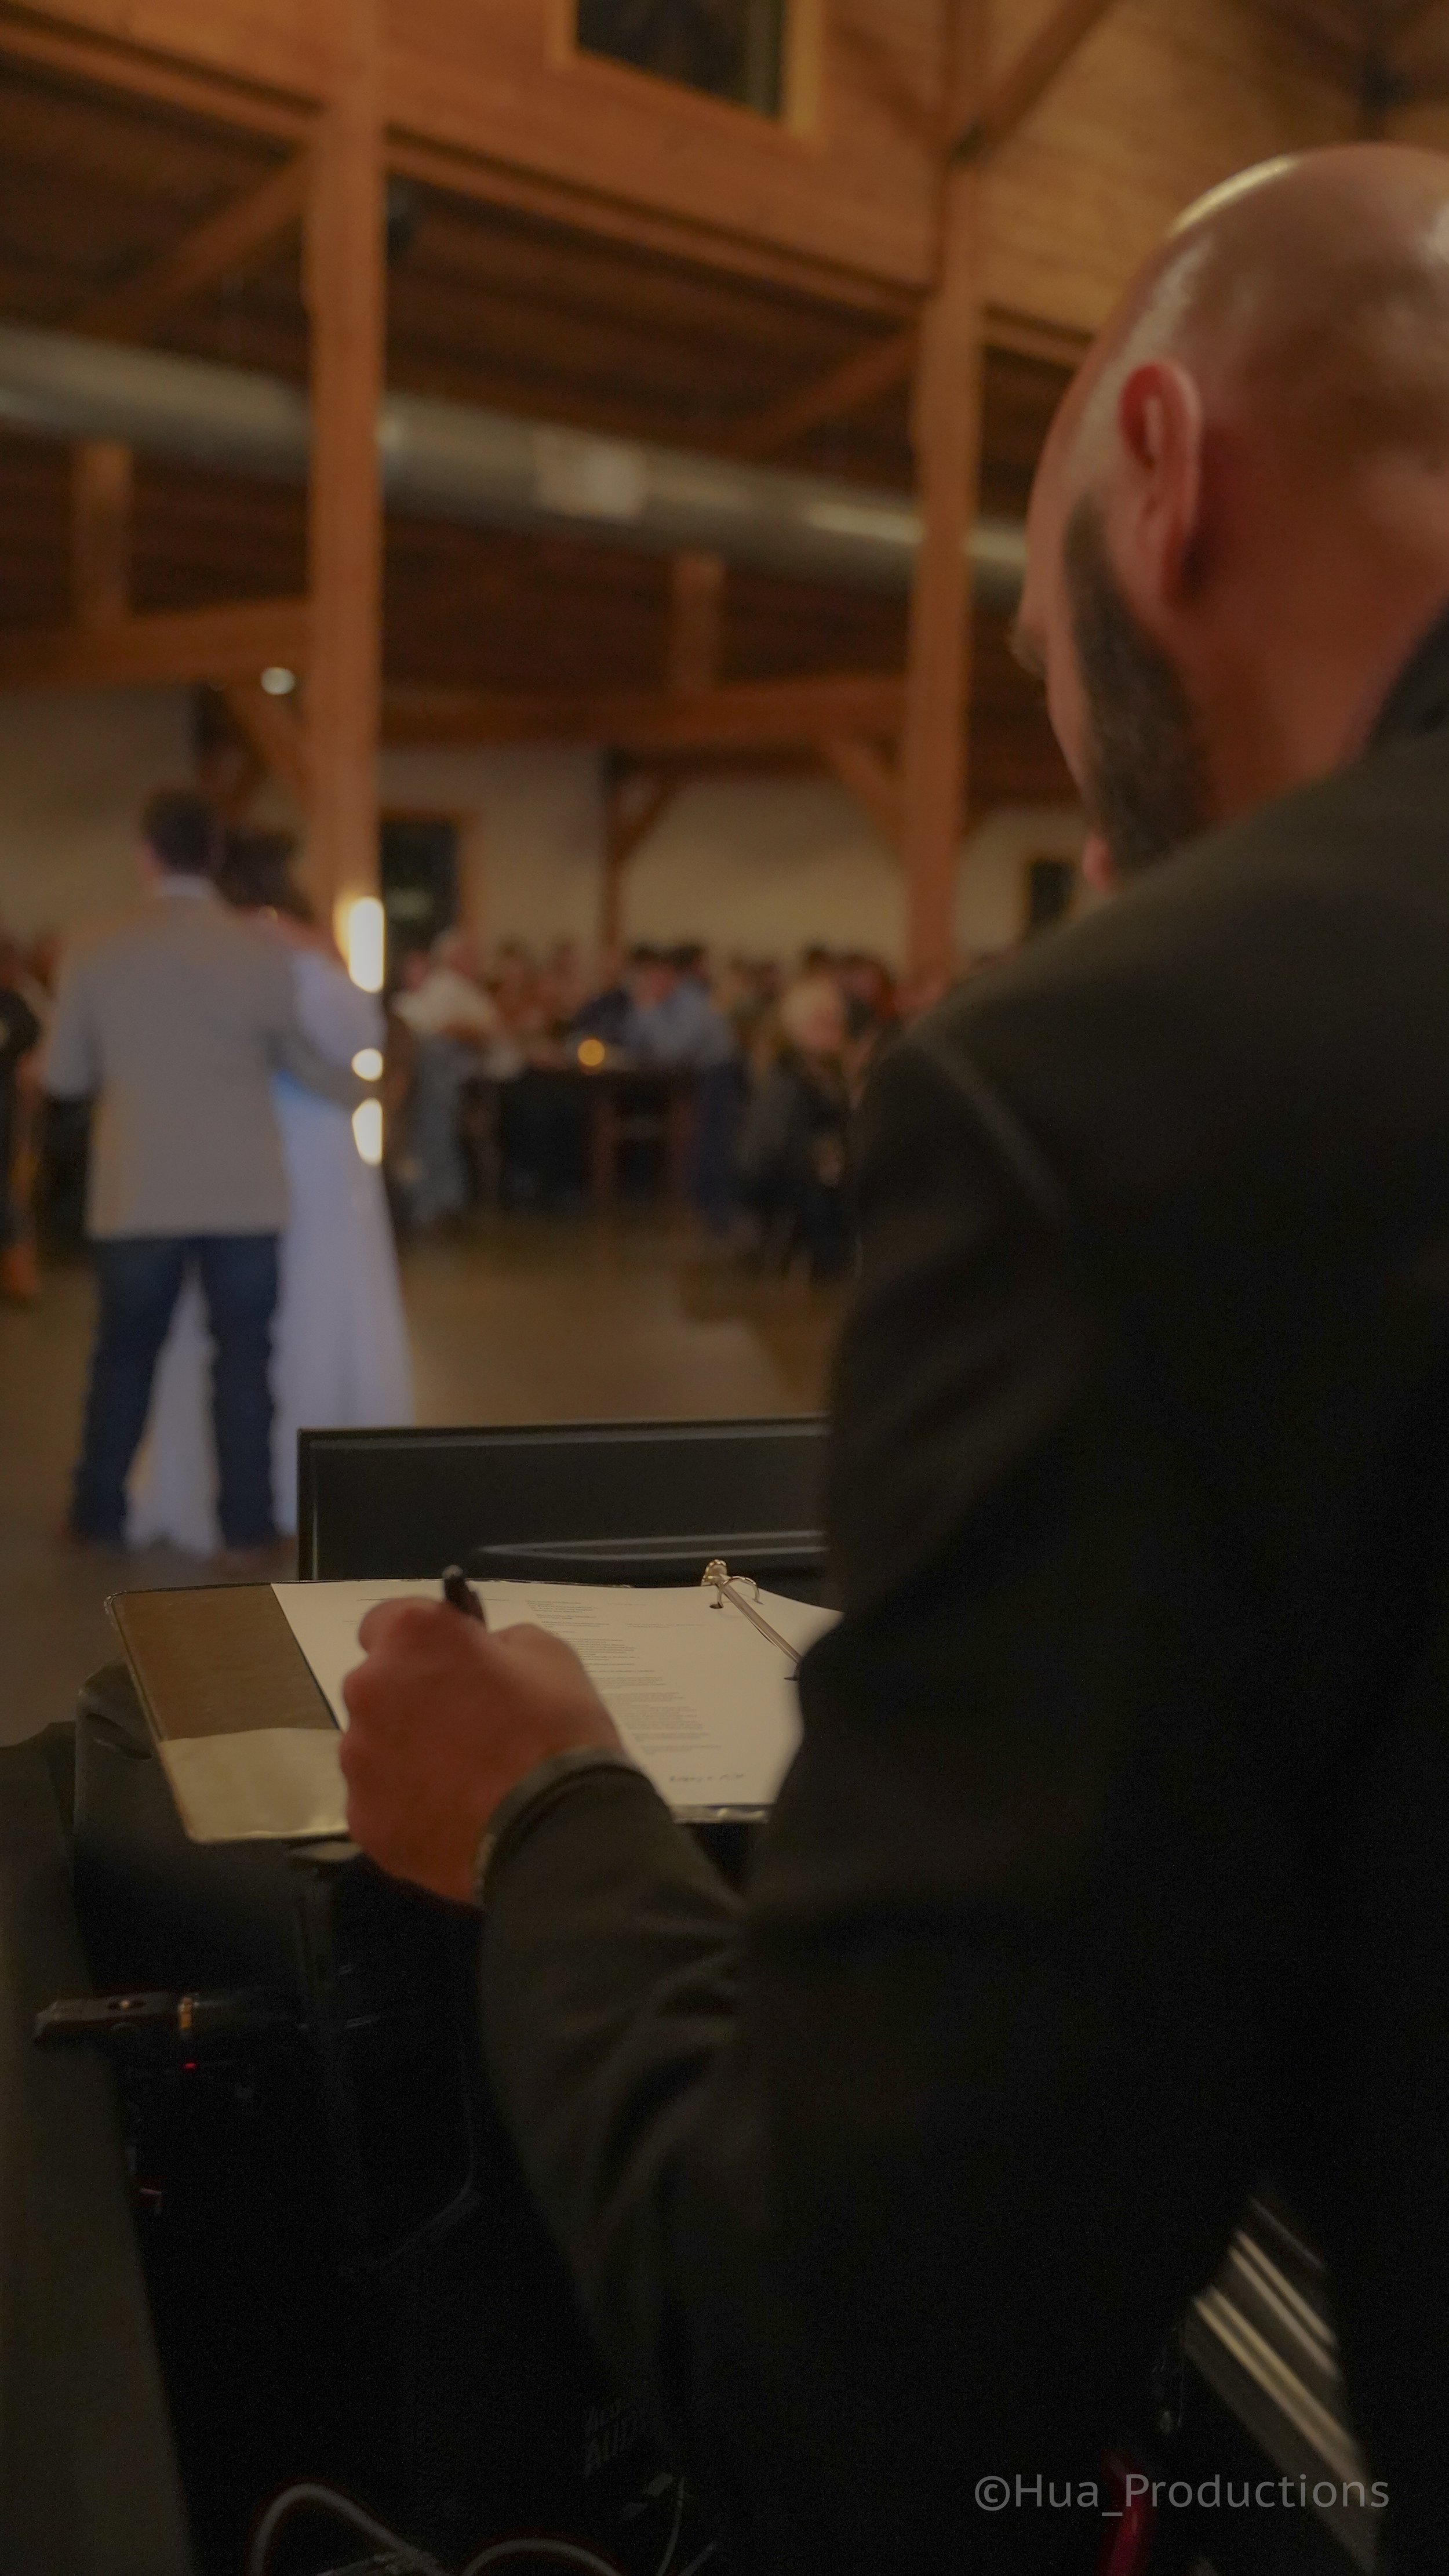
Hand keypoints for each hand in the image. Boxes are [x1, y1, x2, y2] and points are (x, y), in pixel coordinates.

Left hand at [339, 1601, 623, 1903]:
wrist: (560, 1832)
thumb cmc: (557, 1730)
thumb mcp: (547, 1656)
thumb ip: (494, 1645)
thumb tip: (477, 1659)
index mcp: (412, 1639)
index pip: (385, 1622)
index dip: (420, 1642)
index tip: (448, 1662)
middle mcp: (369, 1691)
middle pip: (377, 1688)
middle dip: (411, 1700)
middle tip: (463, 1727)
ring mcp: (359, 1761)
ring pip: (374, 1747)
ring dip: (406, 1755)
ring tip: (461, 1783)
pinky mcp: (363, 1820)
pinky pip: (380, 1802)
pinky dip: (407, 1807)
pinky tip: (451, 1818)